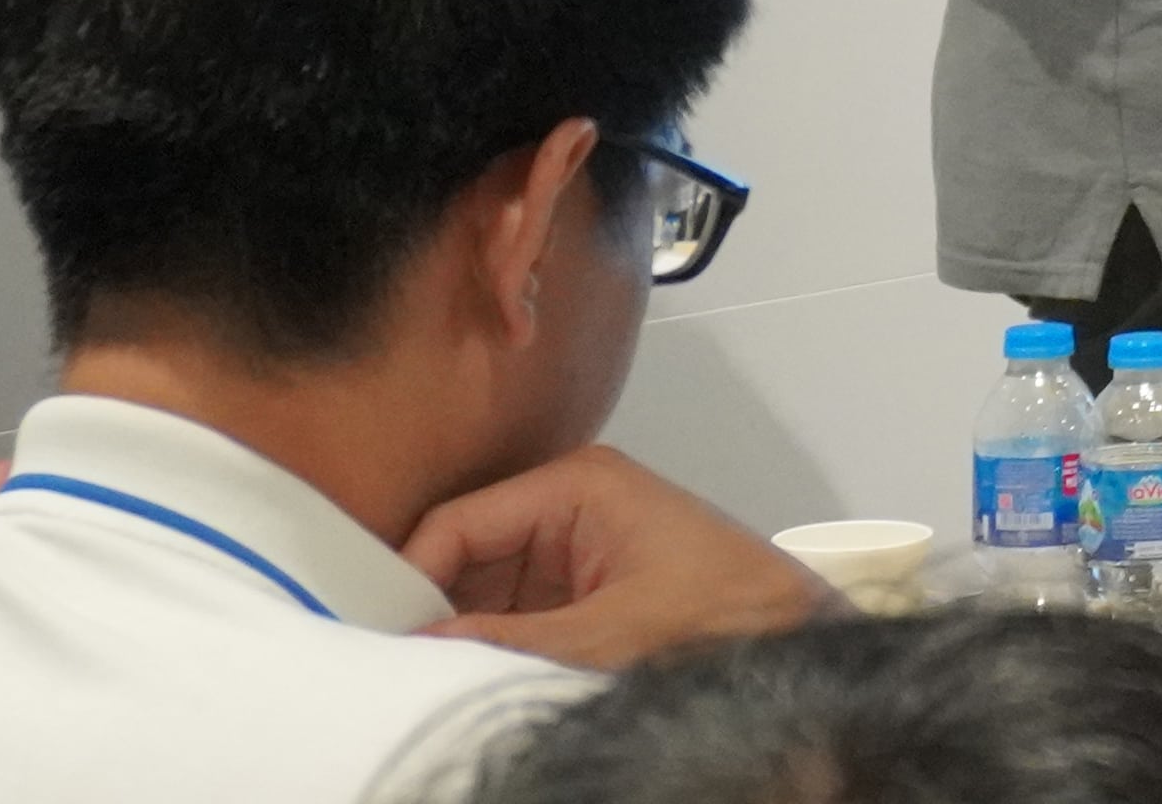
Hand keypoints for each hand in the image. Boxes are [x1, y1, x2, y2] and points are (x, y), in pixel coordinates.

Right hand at [404, 446, 835, 666]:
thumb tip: (414, 651)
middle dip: (429, 609)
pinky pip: (513, 615)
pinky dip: (490, 647)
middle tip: (382, 662)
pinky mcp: (584, 593)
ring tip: (421, 676)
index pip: (456, 523)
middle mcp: (571, 507)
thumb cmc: (731, 612)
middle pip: (462, 556)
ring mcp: (575, 551)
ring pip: (481, 591)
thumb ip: (506, 640)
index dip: (407, 578)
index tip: (366, 632)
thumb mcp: (606, 633)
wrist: (796, 638)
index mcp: (578, 484)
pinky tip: (467, 678)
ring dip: (458, 633)